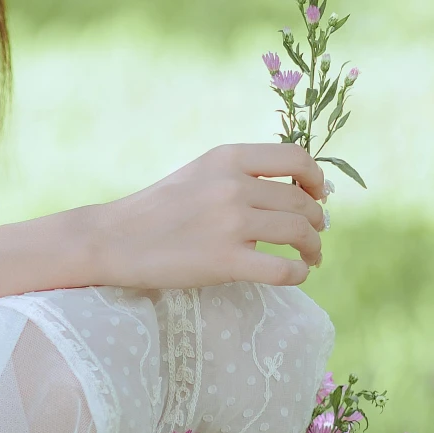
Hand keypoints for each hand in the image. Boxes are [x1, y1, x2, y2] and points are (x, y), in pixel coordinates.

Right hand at [92, 144, 326, 291]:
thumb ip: (239, 174)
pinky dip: (299, 273)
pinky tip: (296, 274)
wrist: (115, 239)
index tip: (318, 195)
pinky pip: (285, 270)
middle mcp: (234, 186)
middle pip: (301, 202)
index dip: (316, 178)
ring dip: (313, 248)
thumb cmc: (158, 208)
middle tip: (313, 235)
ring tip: (311, 257)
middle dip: (315, 221)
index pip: (296, 158)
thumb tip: (294, 190)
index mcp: (228, 158)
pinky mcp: (226, 262)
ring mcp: (231, 224)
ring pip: (299, 234)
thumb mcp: (199, 173)